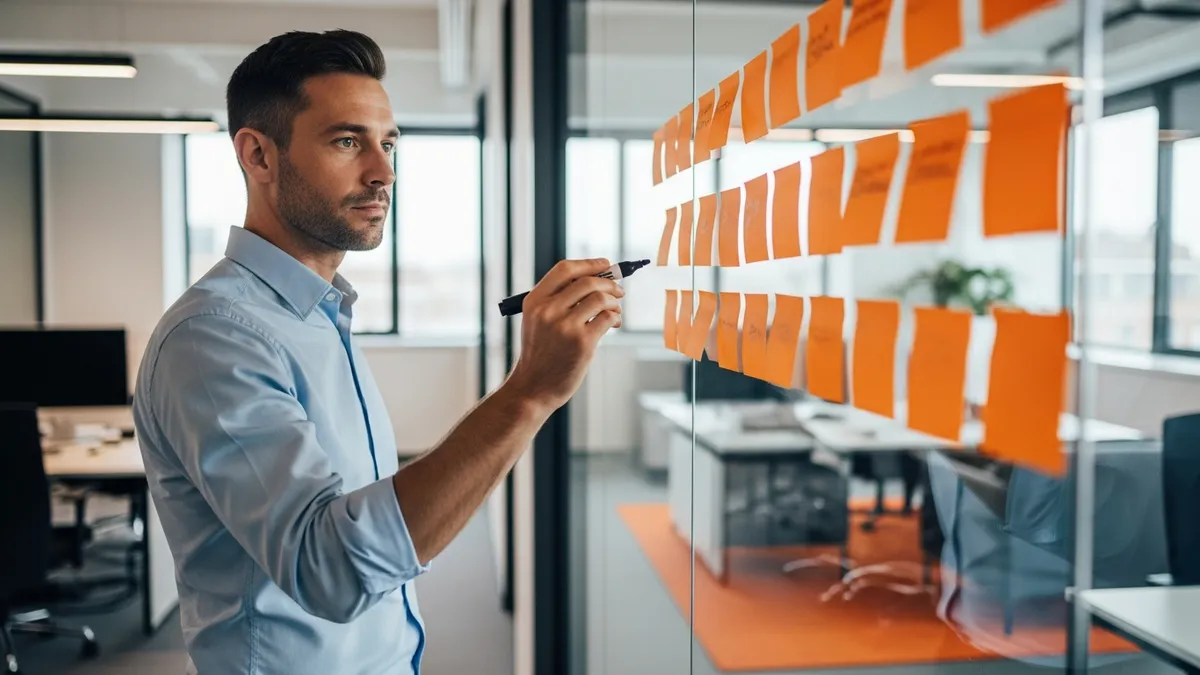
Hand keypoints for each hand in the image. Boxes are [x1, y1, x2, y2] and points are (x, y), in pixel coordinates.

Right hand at [504, 258, 623, 414]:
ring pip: (601, 299)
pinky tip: (614, 323)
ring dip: (614, 302)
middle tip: (619, 291)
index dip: (589, 264)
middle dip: (609, 284)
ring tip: (615, 310)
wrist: (534, 387)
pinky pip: (607, 318)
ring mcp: (565, 326)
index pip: (565, 270)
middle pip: (587, 282)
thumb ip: (558, 300)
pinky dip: (615, 317)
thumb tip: (596, 279)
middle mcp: (548, 311)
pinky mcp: (582, 342)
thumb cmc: (541, 352)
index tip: (605, 265)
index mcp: (534, 301)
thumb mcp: (537, 320)